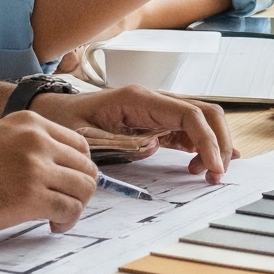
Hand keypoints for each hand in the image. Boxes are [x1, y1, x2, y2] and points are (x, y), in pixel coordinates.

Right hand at [0, 111, 99, 233]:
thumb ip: (29, 147)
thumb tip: (59, 170)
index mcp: (30, 122)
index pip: (79, 145)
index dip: (77, 169)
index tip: (66, 185)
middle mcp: (37, 140)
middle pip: (87, 167)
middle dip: (80, 190)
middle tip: (64, 205)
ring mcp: (35, 167)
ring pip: (84, 189)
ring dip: (76, 207)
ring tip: (56, 217)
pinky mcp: (31, 197)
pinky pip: (69, 209)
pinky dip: (67, 221)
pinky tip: (51, 225)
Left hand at [35, 85, 237, 181]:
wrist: (53, 114)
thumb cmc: (66, 121)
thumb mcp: (88, 135)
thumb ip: (120, 140)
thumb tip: (155, 145)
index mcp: (139, 99)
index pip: (189, 114)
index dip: (208, 140)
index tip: (213, 167)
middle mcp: (154, 101)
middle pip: (206, 113)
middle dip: (220, 142)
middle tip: (218, 173)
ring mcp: (157, 111)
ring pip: (202, 122)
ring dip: (214, 146)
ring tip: (208, 174)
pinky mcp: (156, 124)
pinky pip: (188, 132)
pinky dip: (202, 147)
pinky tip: (204, 165)